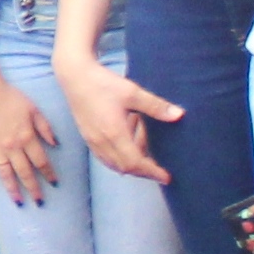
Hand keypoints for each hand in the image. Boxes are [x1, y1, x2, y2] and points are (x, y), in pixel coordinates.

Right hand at [0, 70, 57, 206]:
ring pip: (6, 173)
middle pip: (25, 172)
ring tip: (18, 202)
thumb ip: (45, 128)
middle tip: (39, 202)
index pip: (41, 161)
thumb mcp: (34, 110)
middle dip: (33, 188)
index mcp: (27, 138)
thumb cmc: (11, 97)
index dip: (49, 173)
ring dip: (12, 189)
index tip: (54, 183)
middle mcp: (12, 147)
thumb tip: (56, 144)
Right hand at [60, 51, 181, 180]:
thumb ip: (156, 106)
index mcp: (114, 133)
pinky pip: (104, 158)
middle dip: (144, 172)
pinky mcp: (87, 137)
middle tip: (160, 171)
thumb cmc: (103, 82)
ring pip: (114, 165)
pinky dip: (118, 161)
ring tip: (146, 158)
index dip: (152, 172)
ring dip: (131, 166)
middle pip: (125, 168)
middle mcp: (102, 142)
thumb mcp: (132, 92)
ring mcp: (92, 141)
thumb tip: (179, 115)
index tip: (166, 177)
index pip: (135, 163)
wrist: (75, 76)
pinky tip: (126, 152)